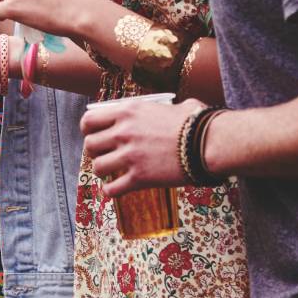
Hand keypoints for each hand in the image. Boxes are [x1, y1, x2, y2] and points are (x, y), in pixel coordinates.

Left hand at [81, 96, 197, 195]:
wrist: (209, 144)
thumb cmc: (197, 123)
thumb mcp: (173, 106)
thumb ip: (161, 109)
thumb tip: (170, 110)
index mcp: (128, 111)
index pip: (89, 121)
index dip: (88, 130)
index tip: (95, 135)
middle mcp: (123, 132)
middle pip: (89, 145)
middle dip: (94, 151)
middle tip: (105, 155)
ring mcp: (130, 155)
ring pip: (97, 167)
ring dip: (102, 171)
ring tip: (111, 172)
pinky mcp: (140, 177)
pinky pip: (112, 189)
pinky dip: (111, 192)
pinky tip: (115, 190)